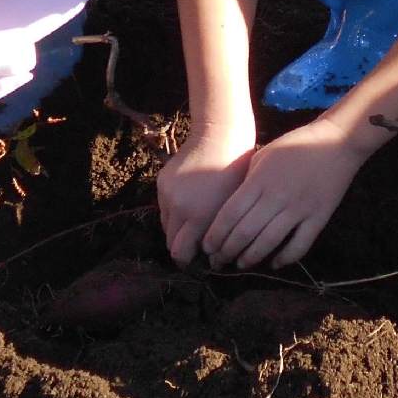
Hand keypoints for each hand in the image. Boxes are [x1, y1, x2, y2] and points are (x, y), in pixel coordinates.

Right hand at [157, 126, 255, 266]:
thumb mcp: (233, 207)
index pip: (181, 254)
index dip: (190, 262)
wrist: (220, 136)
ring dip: (178, 230)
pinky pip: (164, 208)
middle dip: (183, 249)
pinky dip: (174, 212)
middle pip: (170, 243)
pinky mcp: (161, 182)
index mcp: (198, 215)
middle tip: (198, 247)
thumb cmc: (237, 172)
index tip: (201, 262)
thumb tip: (215, 260)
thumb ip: (221, 235)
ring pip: (166, 226)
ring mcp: (167, 194)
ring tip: (195, 224)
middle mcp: (178, 207)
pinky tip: (191, 203)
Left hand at [203, 119, 365, 269]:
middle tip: (219, 262)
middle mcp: (276, 197)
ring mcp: (299, 209)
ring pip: (269, 242)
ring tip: (241, 264)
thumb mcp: (263, 155)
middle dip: (227, 251)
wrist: (336, 142)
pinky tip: (274, 263)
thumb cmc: (295, 146)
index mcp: (259, 181)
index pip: (230, 214)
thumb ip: (247, 181)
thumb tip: (232, 207)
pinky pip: (300, 245)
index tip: (207, 248)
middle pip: (245, 232)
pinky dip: (286, 258)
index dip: (216, 235)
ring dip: (251, 257)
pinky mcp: (319, 218)